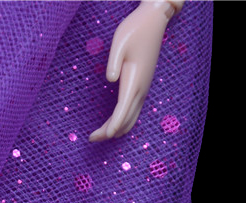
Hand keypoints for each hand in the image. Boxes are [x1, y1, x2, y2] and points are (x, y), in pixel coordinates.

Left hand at [89, 2, 173, 141]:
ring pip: (131, 117)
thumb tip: (111, 80)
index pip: (123, 109)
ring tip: (97, 136)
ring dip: (116, 129)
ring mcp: (143, 88)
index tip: (104, 136)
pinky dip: (122, 121)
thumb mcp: (119, 42)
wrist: (154, 20)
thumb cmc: (134, 29)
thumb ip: (114, 61)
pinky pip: (133, 111)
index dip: (114, 125)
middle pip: (126, 119)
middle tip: (91, 139)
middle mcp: (141, 88)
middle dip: (110, 132)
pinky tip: (112, 126)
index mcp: (135, 79)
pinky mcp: (142, 86)